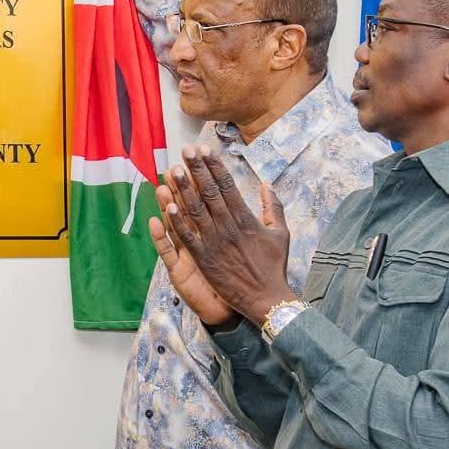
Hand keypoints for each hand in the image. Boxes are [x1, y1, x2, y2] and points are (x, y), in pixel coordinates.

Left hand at [158, 146, 295, 323]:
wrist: (267, 298)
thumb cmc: (274, 266)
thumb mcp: (281, 233)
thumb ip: (273, 207)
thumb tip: (267, 184)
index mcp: (247, 218)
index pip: (228, 186)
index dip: (215, 166)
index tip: (205, 149)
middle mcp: (230, 227)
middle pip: (210, 192)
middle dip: (197, 170)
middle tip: (186, 150)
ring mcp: (216, 243)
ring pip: (196, 210)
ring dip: (184, 189)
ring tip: (173, 170)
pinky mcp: (204, 259)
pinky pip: (188, 237)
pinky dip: (178, 222)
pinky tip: (167, 206)